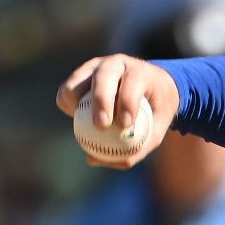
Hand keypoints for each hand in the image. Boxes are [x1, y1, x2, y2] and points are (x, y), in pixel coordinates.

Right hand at [56, 55, 179, 168]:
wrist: (150, 87)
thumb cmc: (155, 110)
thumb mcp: (157, 129)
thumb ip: (136, 148)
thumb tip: (99, 160)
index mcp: (142, 71)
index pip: (133, 82)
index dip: (128, 102)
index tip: (125, 124)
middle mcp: (118, 64)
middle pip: (104, 77)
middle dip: (101, 100)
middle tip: (102, 125)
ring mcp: (96, 66)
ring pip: (78, 82)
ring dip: (77, 104)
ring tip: (85, 125)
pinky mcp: (81, 74)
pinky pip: (67, 90)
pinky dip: (68, 105)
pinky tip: (76, 119)